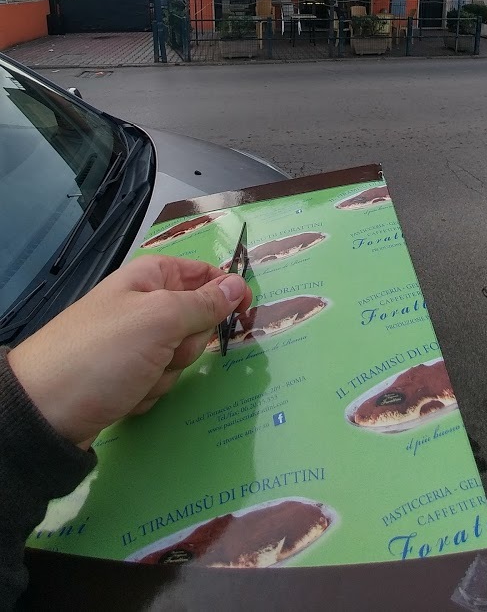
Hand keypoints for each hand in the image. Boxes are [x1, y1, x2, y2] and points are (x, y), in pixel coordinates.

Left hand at [8, 256, 251, 448]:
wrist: (47, 411)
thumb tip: (238, 283)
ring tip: (136, 377)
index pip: (203, 273)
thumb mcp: (160, 319)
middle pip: (196, 320)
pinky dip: (149, 392)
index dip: (225, 290)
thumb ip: (204, 303)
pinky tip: (126, 395)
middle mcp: (143, 305)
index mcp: (150, 277)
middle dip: (186, 343)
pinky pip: (161, 382)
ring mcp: (135, 344)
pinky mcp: (128, 377)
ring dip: (166, 373)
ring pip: (180, 357)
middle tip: (163, 350)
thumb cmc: (104, 353)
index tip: (243, 312)